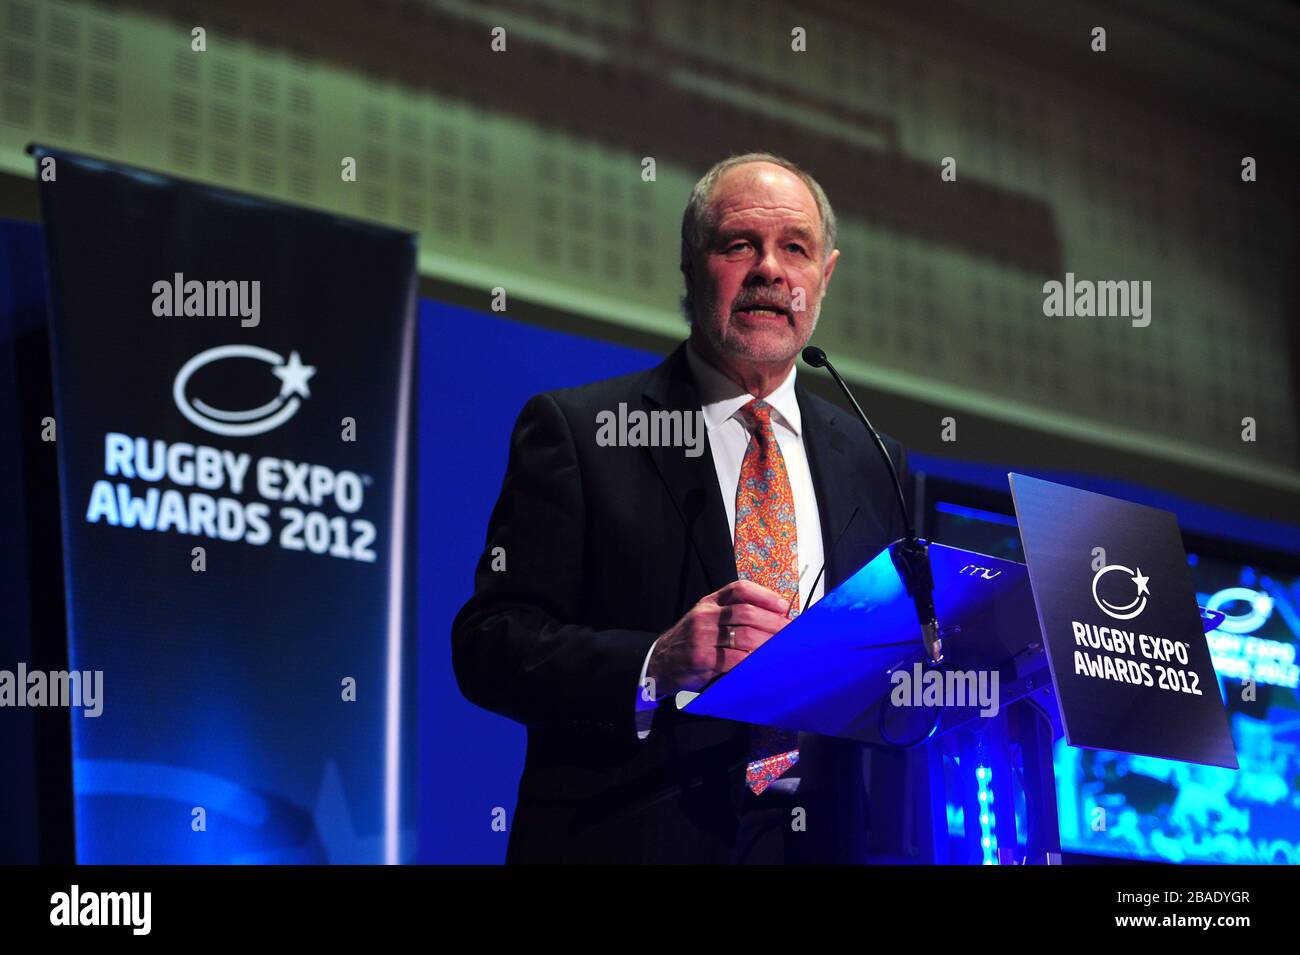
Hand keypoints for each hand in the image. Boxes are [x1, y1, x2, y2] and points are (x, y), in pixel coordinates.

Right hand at [646, 579, 792, 697]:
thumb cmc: (690, 642)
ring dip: (768, 642)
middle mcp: (705, 615)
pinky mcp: (701, 658)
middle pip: (746, 612)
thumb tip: (772, 618)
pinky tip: (763, 663)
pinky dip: (753, 661)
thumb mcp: (705, 620)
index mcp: (709, 603)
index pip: (739, 589)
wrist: (659, 663)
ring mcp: (702, 636)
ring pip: (744, 635)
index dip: (764, 595)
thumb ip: (730, 615)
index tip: (782, 605)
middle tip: (790, 632)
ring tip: (782, 648)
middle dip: (773, 622)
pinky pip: (735, 658)